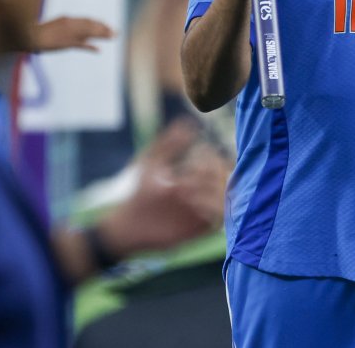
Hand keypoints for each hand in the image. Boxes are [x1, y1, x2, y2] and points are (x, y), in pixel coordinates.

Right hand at [35, 16, 115, 52]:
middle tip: (115, 32)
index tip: (106, 26)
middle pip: (91, 26)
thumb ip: (66, 27)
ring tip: (112, 37)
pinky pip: (81, 45)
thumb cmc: (38, 31)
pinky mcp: (66, 43)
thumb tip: (73, 31)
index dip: (98, 24)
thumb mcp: (55, 25)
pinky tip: (98, 50)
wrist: (28, 36)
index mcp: (68, 19)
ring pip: (89, 33)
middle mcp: (71, 24)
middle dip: (104, 28)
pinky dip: (90, 47)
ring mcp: (69, 34)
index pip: (87, 21)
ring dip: (102, 34)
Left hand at [99, 120, 229, 256]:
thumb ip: (168, 144)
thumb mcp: (151, 164)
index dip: (212, 157)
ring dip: (214, 192)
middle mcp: (200, 194)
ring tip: (189, 189)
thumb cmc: (138, 192)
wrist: (128, 226)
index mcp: (192, 177)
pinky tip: (195, 205)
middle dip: (215, 173)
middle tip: (196, 172)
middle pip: (225, 180)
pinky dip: (213, 211)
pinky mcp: (197, 230)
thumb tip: (188, 123)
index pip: (215, 164)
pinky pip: (217, 221)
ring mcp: (200, 212)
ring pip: (225, 199)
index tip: (199, 153)